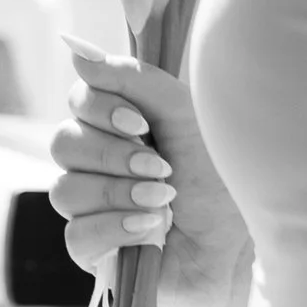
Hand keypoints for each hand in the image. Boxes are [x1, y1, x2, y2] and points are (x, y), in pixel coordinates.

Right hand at [52, 43, 250, 306]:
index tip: (141, 124)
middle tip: (160, 168)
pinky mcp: (92, 252)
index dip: (99, 109)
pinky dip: (116, 229)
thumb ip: (136, 81)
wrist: (243, 244)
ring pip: (65, 189)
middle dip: (113, 155)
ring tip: (165, 203)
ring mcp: (91, 208)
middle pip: (63, 143)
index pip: (79, 100)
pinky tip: (152, 231)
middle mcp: (99, 163)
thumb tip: (78, 54)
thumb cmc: (221, 179)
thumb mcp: (186, 117)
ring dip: (119, 193)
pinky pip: (77, 235)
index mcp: (121, 126)